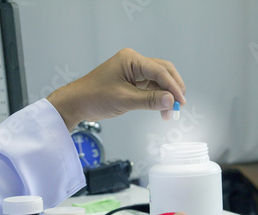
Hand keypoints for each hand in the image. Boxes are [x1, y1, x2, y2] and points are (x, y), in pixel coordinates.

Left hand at [47, 48, 186, 130]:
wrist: (77, 103)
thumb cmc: (94, 97)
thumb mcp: (124, 100)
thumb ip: (149, 100)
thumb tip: (170, 100)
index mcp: (131, 60)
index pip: (160, 71)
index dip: (173, 87)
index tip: (180, 102)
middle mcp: (134, 62)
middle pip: (163, 71)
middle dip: (172, 89)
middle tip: (179, 106)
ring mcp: (133, 71)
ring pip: (158, 80)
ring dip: (165, 95)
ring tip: (168, 112)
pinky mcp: (131, 81)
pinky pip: (150, 86)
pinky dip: (157, 97)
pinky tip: (160, 108)